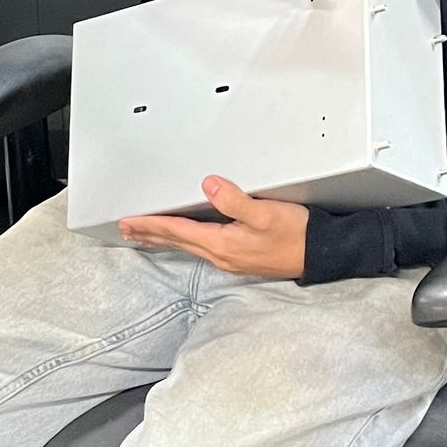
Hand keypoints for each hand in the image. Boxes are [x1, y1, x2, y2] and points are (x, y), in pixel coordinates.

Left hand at [121, 179, 308, 279]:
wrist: (320, 254)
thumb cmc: (297, 234)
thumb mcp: (266, 212)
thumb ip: (235, 200)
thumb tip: (208, 185)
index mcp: (222, 244)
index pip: (177, 231)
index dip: (150, 224)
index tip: (129, 221)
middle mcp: (221, 256)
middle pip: (177, 242)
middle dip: (150, 233)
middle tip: (126, 229)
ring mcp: (230, 260)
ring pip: (187, 247)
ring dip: (164, 239)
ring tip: (146, 235)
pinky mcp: (239, 258)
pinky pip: (202, 249)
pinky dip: (184, 242)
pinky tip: (186, 240)